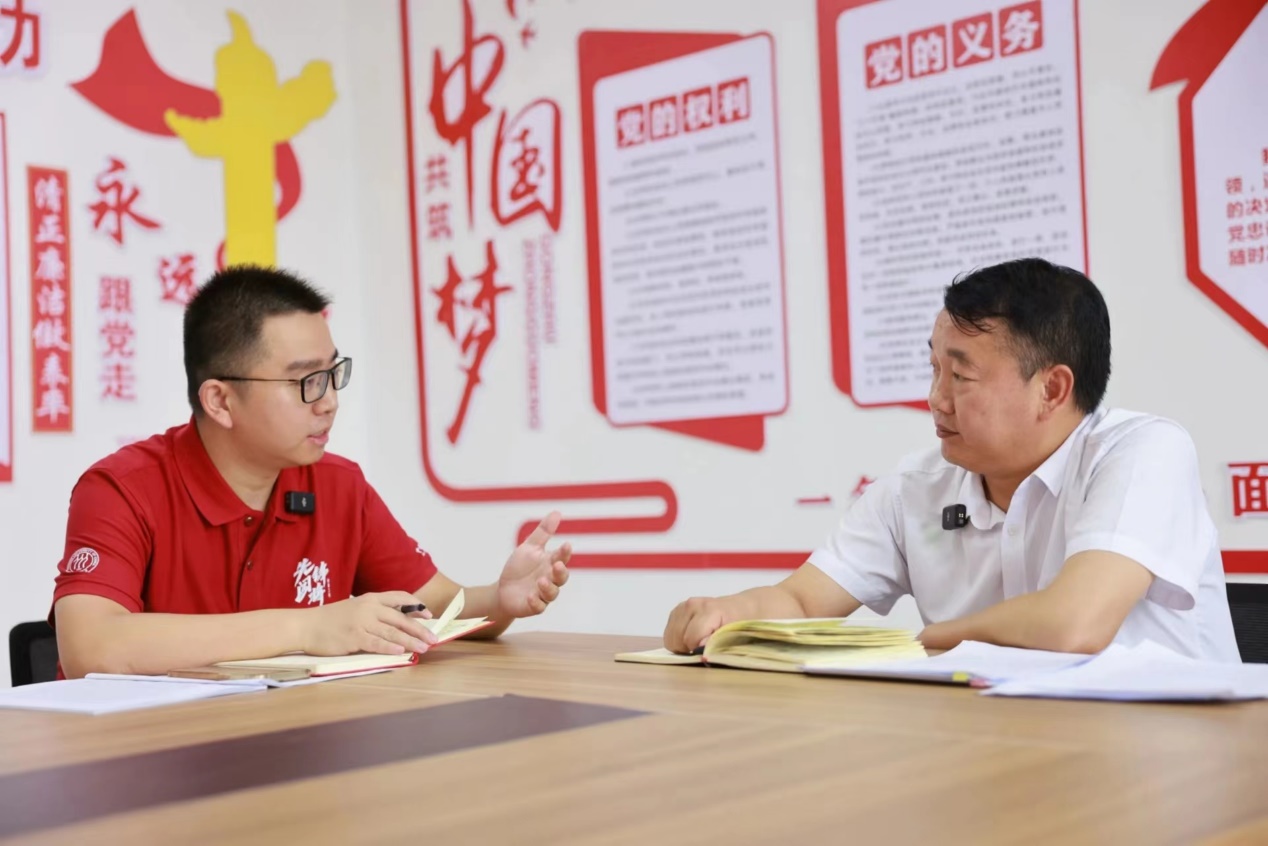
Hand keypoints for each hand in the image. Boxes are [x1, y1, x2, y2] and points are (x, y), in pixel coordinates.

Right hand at [303, 592, 438, 655]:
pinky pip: (376, 643)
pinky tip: (402, 651)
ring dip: (411, 641)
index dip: (417, 606)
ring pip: (392, 632)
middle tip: (434, 639)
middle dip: (420, 629)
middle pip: (401, 618)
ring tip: (424, 648)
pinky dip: (390, 647)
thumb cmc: (330, 620)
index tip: (429, 615)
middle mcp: (368, 608)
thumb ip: (374, 613)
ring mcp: (361, 622)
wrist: (305, 626)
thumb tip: (397, 625)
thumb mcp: (354, 608)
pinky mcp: (353, 637)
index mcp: (370, 598)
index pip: (400, 598)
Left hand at [496, 511, 570, 618]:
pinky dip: (536, 602)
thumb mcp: (529, 547)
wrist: (503, 589)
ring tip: (541, 581)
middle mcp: (550, 579)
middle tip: (557, 565)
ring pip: (552, 593)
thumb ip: (544, 532)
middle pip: (562, 577)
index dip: (565, 552)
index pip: (562, 557)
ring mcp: (543, 594)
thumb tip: (557, 512)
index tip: (566, 544)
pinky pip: (539, 606)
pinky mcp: (534, 606)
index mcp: (550, 563)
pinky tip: (531, 596)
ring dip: (548, 587)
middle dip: (561, 572)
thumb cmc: (520, 567)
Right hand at [664, 596, 733, 653]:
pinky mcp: (676, 611)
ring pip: (670, 637)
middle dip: (688, 650)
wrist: (739, 607)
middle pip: (677, 638)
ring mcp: (682, 607)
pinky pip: (668, 633)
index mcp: (709, 610)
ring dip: (681, 646)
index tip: (707, 655)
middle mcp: (692, 605)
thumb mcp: (735, 635)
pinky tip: (690, 638)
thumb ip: (717, 643)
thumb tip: (701, 652)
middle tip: (702, 650)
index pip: (691, 638)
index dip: (697, 651)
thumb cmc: (740, 624)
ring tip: (696, 645)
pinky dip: (677, 640)